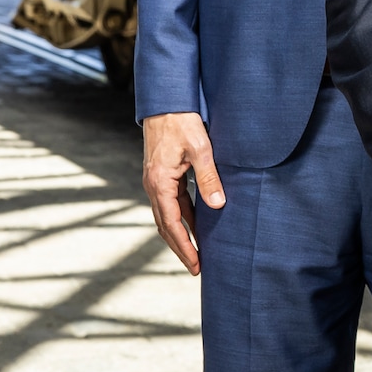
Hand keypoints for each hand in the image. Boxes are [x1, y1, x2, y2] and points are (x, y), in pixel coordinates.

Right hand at [142, 112, 223, 274]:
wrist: (165, 103)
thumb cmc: (182, 122)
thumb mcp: (200, 148)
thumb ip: (208, 177)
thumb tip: (218, 205)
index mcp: (159, 183)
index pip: (171, 224)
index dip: (184, 246)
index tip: (196, 265)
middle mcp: (153, 186)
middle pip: (166, 226)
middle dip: (181, 248)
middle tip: (197, 268)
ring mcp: (155, 181)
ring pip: (167, 216)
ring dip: (181, 235)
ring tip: (197, 253)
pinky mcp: (162, 176)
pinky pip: (171, 203)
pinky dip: (182, 217)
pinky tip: (196, 225)